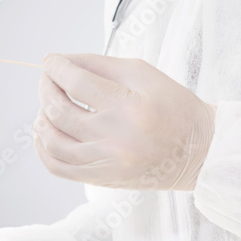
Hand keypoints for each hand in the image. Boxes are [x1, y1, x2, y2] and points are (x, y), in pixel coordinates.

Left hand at [34, 53, 217, 189]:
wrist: (198, 151)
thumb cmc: (174, 108)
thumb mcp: (144, 74)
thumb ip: (99, 64)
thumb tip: (60, 61)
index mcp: (129, 107)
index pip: (77, 83)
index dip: (56, 68)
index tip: (50, 61)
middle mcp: (115, 138)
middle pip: (60, 111)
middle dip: (47, 89)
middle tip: (48, 79)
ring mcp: (106, 163)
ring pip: (53, 141)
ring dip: (42, 118)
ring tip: (46, 105)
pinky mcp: (101, 178)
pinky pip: (58, 167)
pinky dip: (43, 148)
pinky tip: (45, 132)